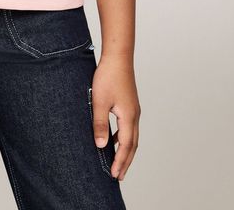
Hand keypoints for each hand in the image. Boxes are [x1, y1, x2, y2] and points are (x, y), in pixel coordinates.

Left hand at [90, 55, 140, 179]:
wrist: (118, 57)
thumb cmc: (108, 77)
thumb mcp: (99, 101)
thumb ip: (100, 124)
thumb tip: (101, 146)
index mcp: (128, 117)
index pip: (125, 146)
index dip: (120, 162)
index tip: (114, 175)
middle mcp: (134, 115)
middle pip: (132, 145)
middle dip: (126, 161)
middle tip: (119, 176)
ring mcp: (133, 109)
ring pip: (132, 136)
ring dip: (125, 150)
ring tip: (117, 162)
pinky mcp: (130, 104)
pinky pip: (128, 127)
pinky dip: (122, 138)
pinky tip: (112, 138)